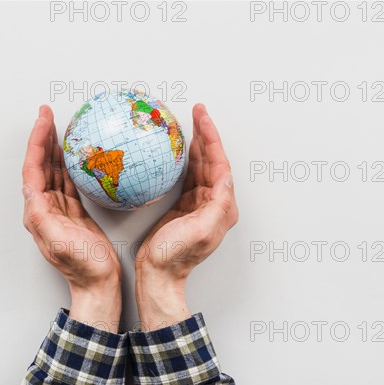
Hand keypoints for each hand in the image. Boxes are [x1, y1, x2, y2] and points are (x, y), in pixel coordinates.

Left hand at [22, 105, 121, 330]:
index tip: (44, 119)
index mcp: (37, 211)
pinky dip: (70, 165)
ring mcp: (59, 209)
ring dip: (55, 149)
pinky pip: (68, 182)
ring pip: (54, 171)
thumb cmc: (82, 265)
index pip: (33, 168)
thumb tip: (31, 189)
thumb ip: (42, 215)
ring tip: (59, 128)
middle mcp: (44, 207)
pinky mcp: (74, 212)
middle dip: (43, 138)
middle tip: (48, 115)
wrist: (98, 283)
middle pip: (41, 165)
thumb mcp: (58, 241)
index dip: (37, 141)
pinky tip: (75, 156)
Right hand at [135, 104, 238, 329]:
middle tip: (197, 111)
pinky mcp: (186, 205)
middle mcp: (215, 203)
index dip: (211, 137)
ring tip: (190, 122)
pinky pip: (188, 175)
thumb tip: (224, 176)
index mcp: (222, 206)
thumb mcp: (201, 229)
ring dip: (197, 144)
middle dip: (205, 134)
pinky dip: (185, 159)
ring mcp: (200, 204)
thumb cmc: (176, 256)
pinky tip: (179, 149)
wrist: (159, 273)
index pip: (220, 163)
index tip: (202, 117)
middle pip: (212, 160)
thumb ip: (217, 204)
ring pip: (201, 165)